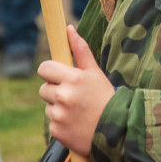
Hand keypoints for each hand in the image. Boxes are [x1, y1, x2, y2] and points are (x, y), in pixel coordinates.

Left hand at [37, 26, 114, 154]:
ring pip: (48, 106)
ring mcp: (59, 115)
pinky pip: (52, 123)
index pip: (44, 68)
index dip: (50, 72)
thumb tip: (69, 29)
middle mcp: (63, 96)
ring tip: (77, 111)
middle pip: (43, 89)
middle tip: (74, 96)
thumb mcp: (95, 73)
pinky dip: (61, 123)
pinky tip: (75, 123)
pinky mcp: (56, 131)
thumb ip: (81, 50)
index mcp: (73, 78)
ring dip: (58, 108)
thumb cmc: (105, 98)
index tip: (58, 76)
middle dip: (55, 91)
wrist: (116, 132)